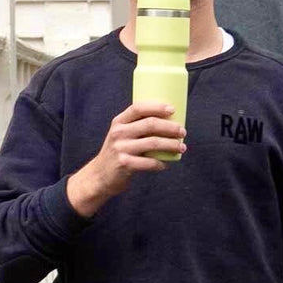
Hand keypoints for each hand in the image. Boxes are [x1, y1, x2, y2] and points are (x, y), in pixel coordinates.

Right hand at [66, 102, 184, 217]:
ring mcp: (120, 148)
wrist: (99, 176)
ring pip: (153, 142)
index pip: (138, 108)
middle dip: (170, 127)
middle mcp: (118, 133)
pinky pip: (149, 162)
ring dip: (171, 145)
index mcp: (119, 122)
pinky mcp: (124, 164)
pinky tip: (166, 164)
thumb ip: (137, 126)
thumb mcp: (121, 134)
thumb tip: (170, 120)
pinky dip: (160, 163)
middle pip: (150, 124)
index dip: (157, 107)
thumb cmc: (118, 152)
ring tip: (182, 147)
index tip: (173, 109)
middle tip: (183, 131)